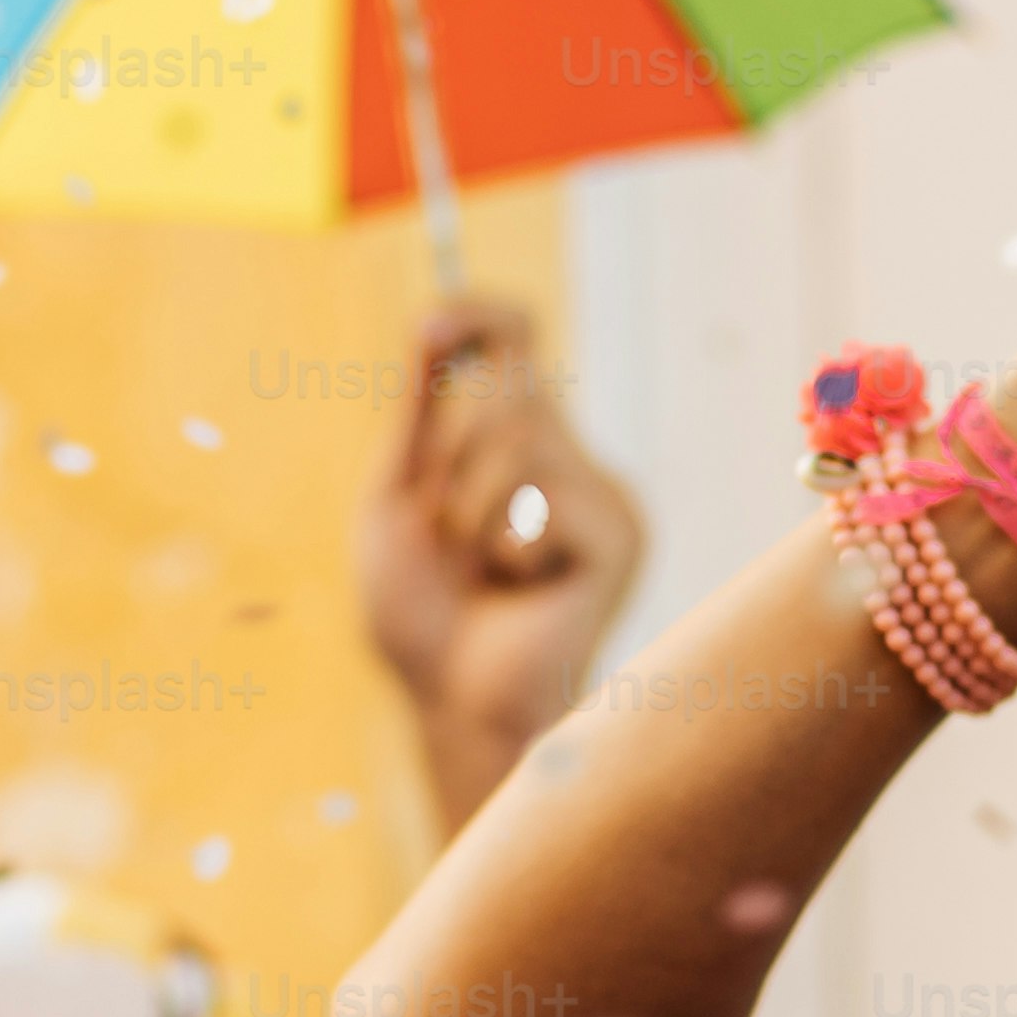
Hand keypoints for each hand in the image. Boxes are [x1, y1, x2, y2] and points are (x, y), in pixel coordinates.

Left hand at [358, 300, 649, 821]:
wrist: (453, 701)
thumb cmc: (421, 617)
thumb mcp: (396, 501)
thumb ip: (417, 418)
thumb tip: (429, 327)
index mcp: (515, 445)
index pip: (516, 343)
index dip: (479, 316)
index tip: (429, 322)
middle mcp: (568, 460)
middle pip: (509, 387)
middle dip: (452, 459)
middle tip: (452, 539)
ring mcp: (600, 496)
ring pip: (522, 437)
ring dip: (470, 511)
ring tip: (483, 571)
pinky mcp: (620, 534)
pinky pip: (546, 496)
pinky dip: (509, 544)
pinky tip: (524, 589)